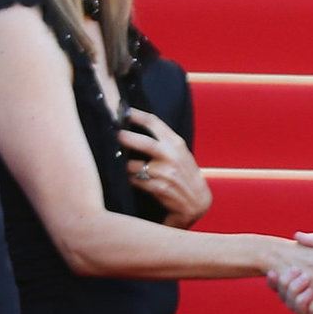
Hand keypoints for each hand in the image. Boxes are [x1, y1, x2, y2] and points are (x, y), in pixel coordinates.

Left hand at [118, 106, 210, 226]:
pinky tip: (132, 180)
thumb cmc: (185, 176)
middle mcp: (173, 157)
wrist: (198, 203)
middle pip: (145, 143)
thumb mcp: (180, 155)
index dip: (135, 115)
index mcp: (177, 144)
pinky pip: (136, 181)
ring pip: (134, 166)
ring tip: (122, 166)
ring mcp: (167, 174)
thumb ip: (163, 142)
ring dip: (125, 166)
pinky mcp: (161, 188)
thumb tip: (132, 129)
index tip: (121, 110)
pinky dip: (130, 179)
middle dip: (126, 138)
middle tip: (115, 135)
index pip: (154, 123)